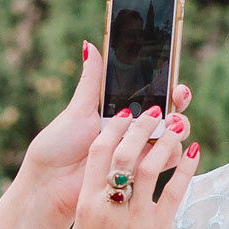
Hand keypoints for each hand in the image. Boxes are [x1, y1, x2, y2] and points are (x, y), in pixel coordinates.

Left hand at [15, 42, 188, 228]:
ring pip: (172, 137)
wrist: (50, 183)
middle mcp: (132, 131)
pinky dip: (172, 153)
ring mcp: (137, 152)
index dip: (168, 87)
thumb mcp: (77, 110)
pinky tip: (172, 145)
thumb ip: (92, 81)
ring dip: (178, 127)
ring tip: (172, 122)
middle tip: (177, 98)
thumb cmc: (58, 146)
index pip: (151, 96)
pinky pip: (165, 163)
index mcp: (119, 113)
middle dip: (179, 104)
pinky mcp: (138, 173)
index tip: (174, 83)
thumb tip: (90, 44)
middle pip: (168, 114)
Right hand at [63, 97, 198, 228]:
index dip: (112, 128)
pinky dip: (185, 168)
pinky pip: (175, 192)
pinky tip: (193, 152)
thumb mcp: (82, 228)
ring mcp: (135, 219)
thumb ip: (93, 199)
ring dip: (167, 140)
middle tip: (155, 110)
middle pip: (125, 153)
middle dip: (142, 126)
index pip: (97, 153)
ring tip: (177, 125)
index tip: (124, 113)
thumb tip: (109, 173)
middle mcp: (109, 207)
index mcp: (86, 204)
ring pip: (152, 166)